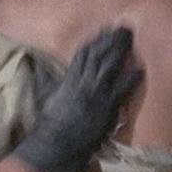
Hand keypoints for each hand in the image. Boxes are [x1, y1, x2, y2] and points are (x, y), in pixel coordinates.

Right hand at [13, 27, 140, 171]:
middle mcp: (84, 83)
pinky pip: (120, 90)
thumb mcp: (43, 94)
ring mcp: (96, 95)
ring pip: (109, 67)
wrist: (56, 143)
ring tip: (130, 40)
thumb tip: (32, 61)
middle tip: (124, 29)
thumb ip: (42, 77)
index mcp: (70, 79)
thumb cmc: (49, 122)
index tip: (105, 31)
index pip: (83, 54)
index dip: (95, 41)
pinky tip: (140, 70)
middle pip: (99, 56)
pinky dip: (130, 80)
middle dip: (111, 41)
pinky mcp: (106, 108)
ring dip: (121, 52)